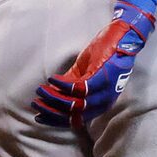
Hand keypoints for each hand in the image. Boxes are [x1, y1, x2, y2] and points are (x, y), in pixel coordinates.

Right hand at [32, 2, 153, 127]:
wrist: (120, 37)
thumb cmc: (103, 56)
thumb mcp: (84, 74)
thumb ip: (70, 85)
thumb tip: (50, 94)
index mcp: (100, 104)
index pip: (76, 119)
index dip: (55, 119)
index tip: (39, 116)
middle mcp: (104, 101)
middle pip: (73, 114)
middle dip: (51, 110)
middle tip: (36, 103)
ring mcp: (104, 90)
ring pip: (75, 103)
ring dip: (54, 98)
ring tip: (40, 90)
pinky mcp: (102, 77)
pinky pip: (78, 87)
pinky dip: (62, 84)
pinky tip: (52, 79)